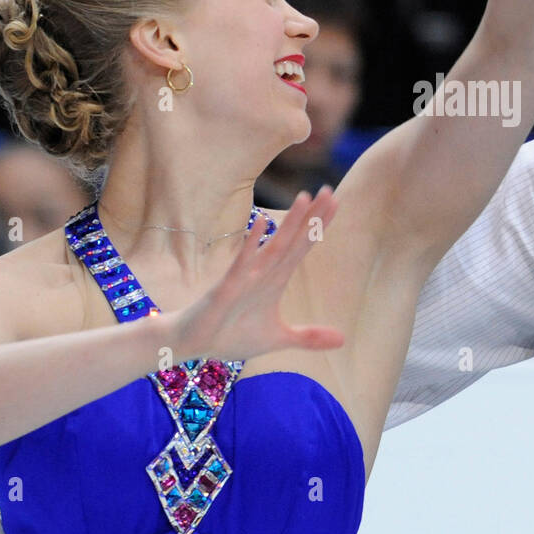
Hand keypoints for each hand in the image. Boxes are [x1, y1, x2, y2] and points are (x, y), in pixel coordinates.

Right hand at [168, 188, 343, 361]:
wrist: (191, 343)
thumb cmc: (230, 334)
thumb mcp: (277, 338)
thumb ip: (308, 337)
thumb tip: (343, 340)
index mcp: (276, 280)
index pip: (302, 247)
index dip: (318, 226)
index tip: (336, 201)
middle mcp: (263, 272)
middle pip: (292, 240)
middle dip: (310, 217)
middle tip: (329, 190)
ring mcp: (245, 278)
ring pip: (273, 247)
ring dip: (289, 224)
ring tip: (304, 198)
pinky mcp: (226, 288)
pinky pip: (241, 263)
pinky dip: (252, 244)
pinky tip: (262, 223)